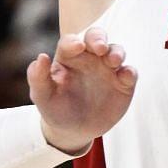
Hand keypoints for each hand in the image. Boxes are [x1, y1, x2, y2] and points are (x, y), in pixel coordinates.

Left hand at [30, 27, 137, 153]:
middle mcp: (90, 57)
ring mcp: (108, 69)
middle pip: (96, 37)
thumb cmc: (55, 108)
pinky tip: (125, 76)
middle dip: (99, 38)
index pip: (70, 42)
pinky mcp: (122, 83)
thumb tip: (41, 57)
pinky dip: (129, 72)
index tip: (77, 46)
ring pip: (116, 51)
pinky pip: (129, 72)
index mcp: (68, 57)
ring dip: (116, 52)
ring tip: (114, 61)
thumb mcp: (42, 96)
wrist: (73, 130)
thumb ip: (38, 77)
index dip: (73, 42)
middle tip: (100, 47)